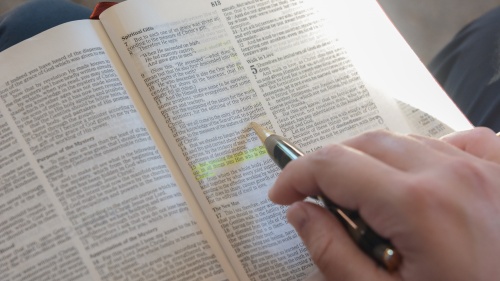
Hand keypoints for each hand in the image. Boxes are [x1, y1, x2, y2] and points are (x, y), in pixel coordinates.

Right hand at [269, 128, 499, 280]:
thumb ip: (333, 254)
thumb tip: (301, 212)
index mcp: (416, 205)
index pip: (333, 164)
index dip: (296, 176)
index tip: (282, 195)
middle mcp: (451, 174)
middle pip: (366, 144)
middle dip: (330, 166)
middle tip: (317, 200)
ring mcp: (484, 169)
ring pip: (405, 141)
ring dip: (373, 161)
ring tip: (366, 200)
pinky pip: (460, 141)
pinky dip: (429, 150)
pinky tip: (421, 177)